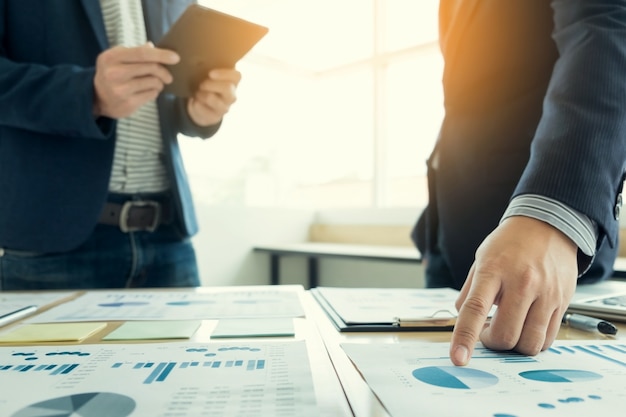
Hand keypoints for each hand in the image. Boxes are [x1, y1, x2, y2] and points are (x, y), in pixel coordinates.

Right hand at [93, 43, 178, 118]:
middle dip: (164, 71)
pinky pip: (152, 94)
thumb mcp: (117, 58)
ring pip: (154, 82)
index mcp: (112, 57)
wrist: (97, 97)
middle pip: (151, 68)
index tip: (176, 58)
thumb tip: (153, 46)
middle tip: (168, 76)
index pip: (142, 53)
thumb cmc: (112, 73)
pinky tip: (149, 91)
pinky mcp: (128, 104)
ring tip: (156, 83)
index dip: (161, 55)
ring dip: (160, 83)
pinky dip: (155, 92)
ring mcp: (121, 90)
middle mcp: (114, 73)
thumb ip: (135, 52)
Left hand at [186, 69, 240, 125]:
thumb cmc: (206, 85)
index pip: (237, 76)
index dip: (224, 74)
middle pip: (227, 88)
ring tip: (197, 93)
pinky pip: (202, 108)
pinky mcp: (215, 117)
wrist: (200, 105)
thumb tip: (200, 62)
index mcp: (232, 82)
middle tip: (201, 84)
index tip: (210, 73)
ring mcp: (225, 107)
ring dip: (201, 94)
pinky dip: (196, 103)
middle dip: (210, 84)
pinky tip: (196, 102)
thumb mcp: (208, 75)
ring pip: (211, 98)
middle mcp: (232, 95)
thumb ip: (210, 68)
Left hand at [449, 216, 577, 365]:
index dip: (465, 338)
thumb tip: (461, 317)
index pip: (475, 309)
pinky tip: (525, 327)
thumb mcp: (481, 259)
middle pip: (505, 335)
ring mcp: (545, 293)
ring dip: (514, 346)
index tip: (458, 358)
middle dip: (491, 343)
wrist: (548, 225)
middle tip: (487, 332)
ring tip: (508, 329)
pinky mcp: (563, 301)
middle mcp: (522, 282)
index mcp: (493, 270)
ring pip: (529, 343)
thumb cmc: (510, 244)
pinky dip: (532, 342)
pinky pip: (548, 338)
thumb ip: (470, 291)